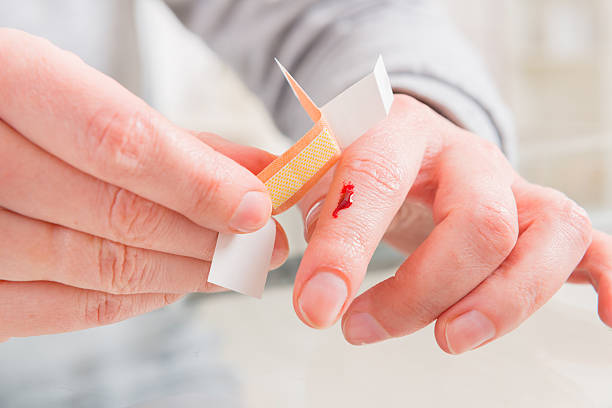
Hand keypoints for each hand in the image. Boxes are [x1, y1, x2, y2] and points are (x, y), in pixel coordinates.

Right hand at [0, 28, 287, 340]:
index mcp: (4, 80)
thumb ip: (168, 137)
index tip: (257, 209)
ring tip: (234, 267)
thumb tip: (255, 173)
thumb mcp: (86, 98)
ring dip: (183, 274)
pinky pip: (60, 308)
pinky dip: (132, 300)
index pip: (117, 143)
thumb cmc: (27, 112)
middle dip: (208, 238)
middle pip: (116, 215)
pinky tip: (175, 285)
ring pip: (96, 267)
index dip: (199, 183)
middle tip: (263, 246)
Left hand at [293, 94, 605, 353]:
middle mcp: (464, 154)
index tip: (316, 308)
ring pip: (544, 237)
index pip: (376, 180)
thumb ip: (299, 208)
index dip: (344, 247)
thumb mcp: (318, 172)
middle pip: (475, 221)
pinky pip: (591, 244)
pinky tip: (605, 317)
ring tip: (449, 340)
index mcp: (396, 129)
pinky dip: (607, 280)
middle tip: (360, 330)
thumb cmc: (358, 165)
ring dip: (502, 302)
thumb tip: (284, 272)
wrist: (405, 145)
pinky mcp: (539, 216)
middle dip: (420, 289)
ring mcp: (510, 185)